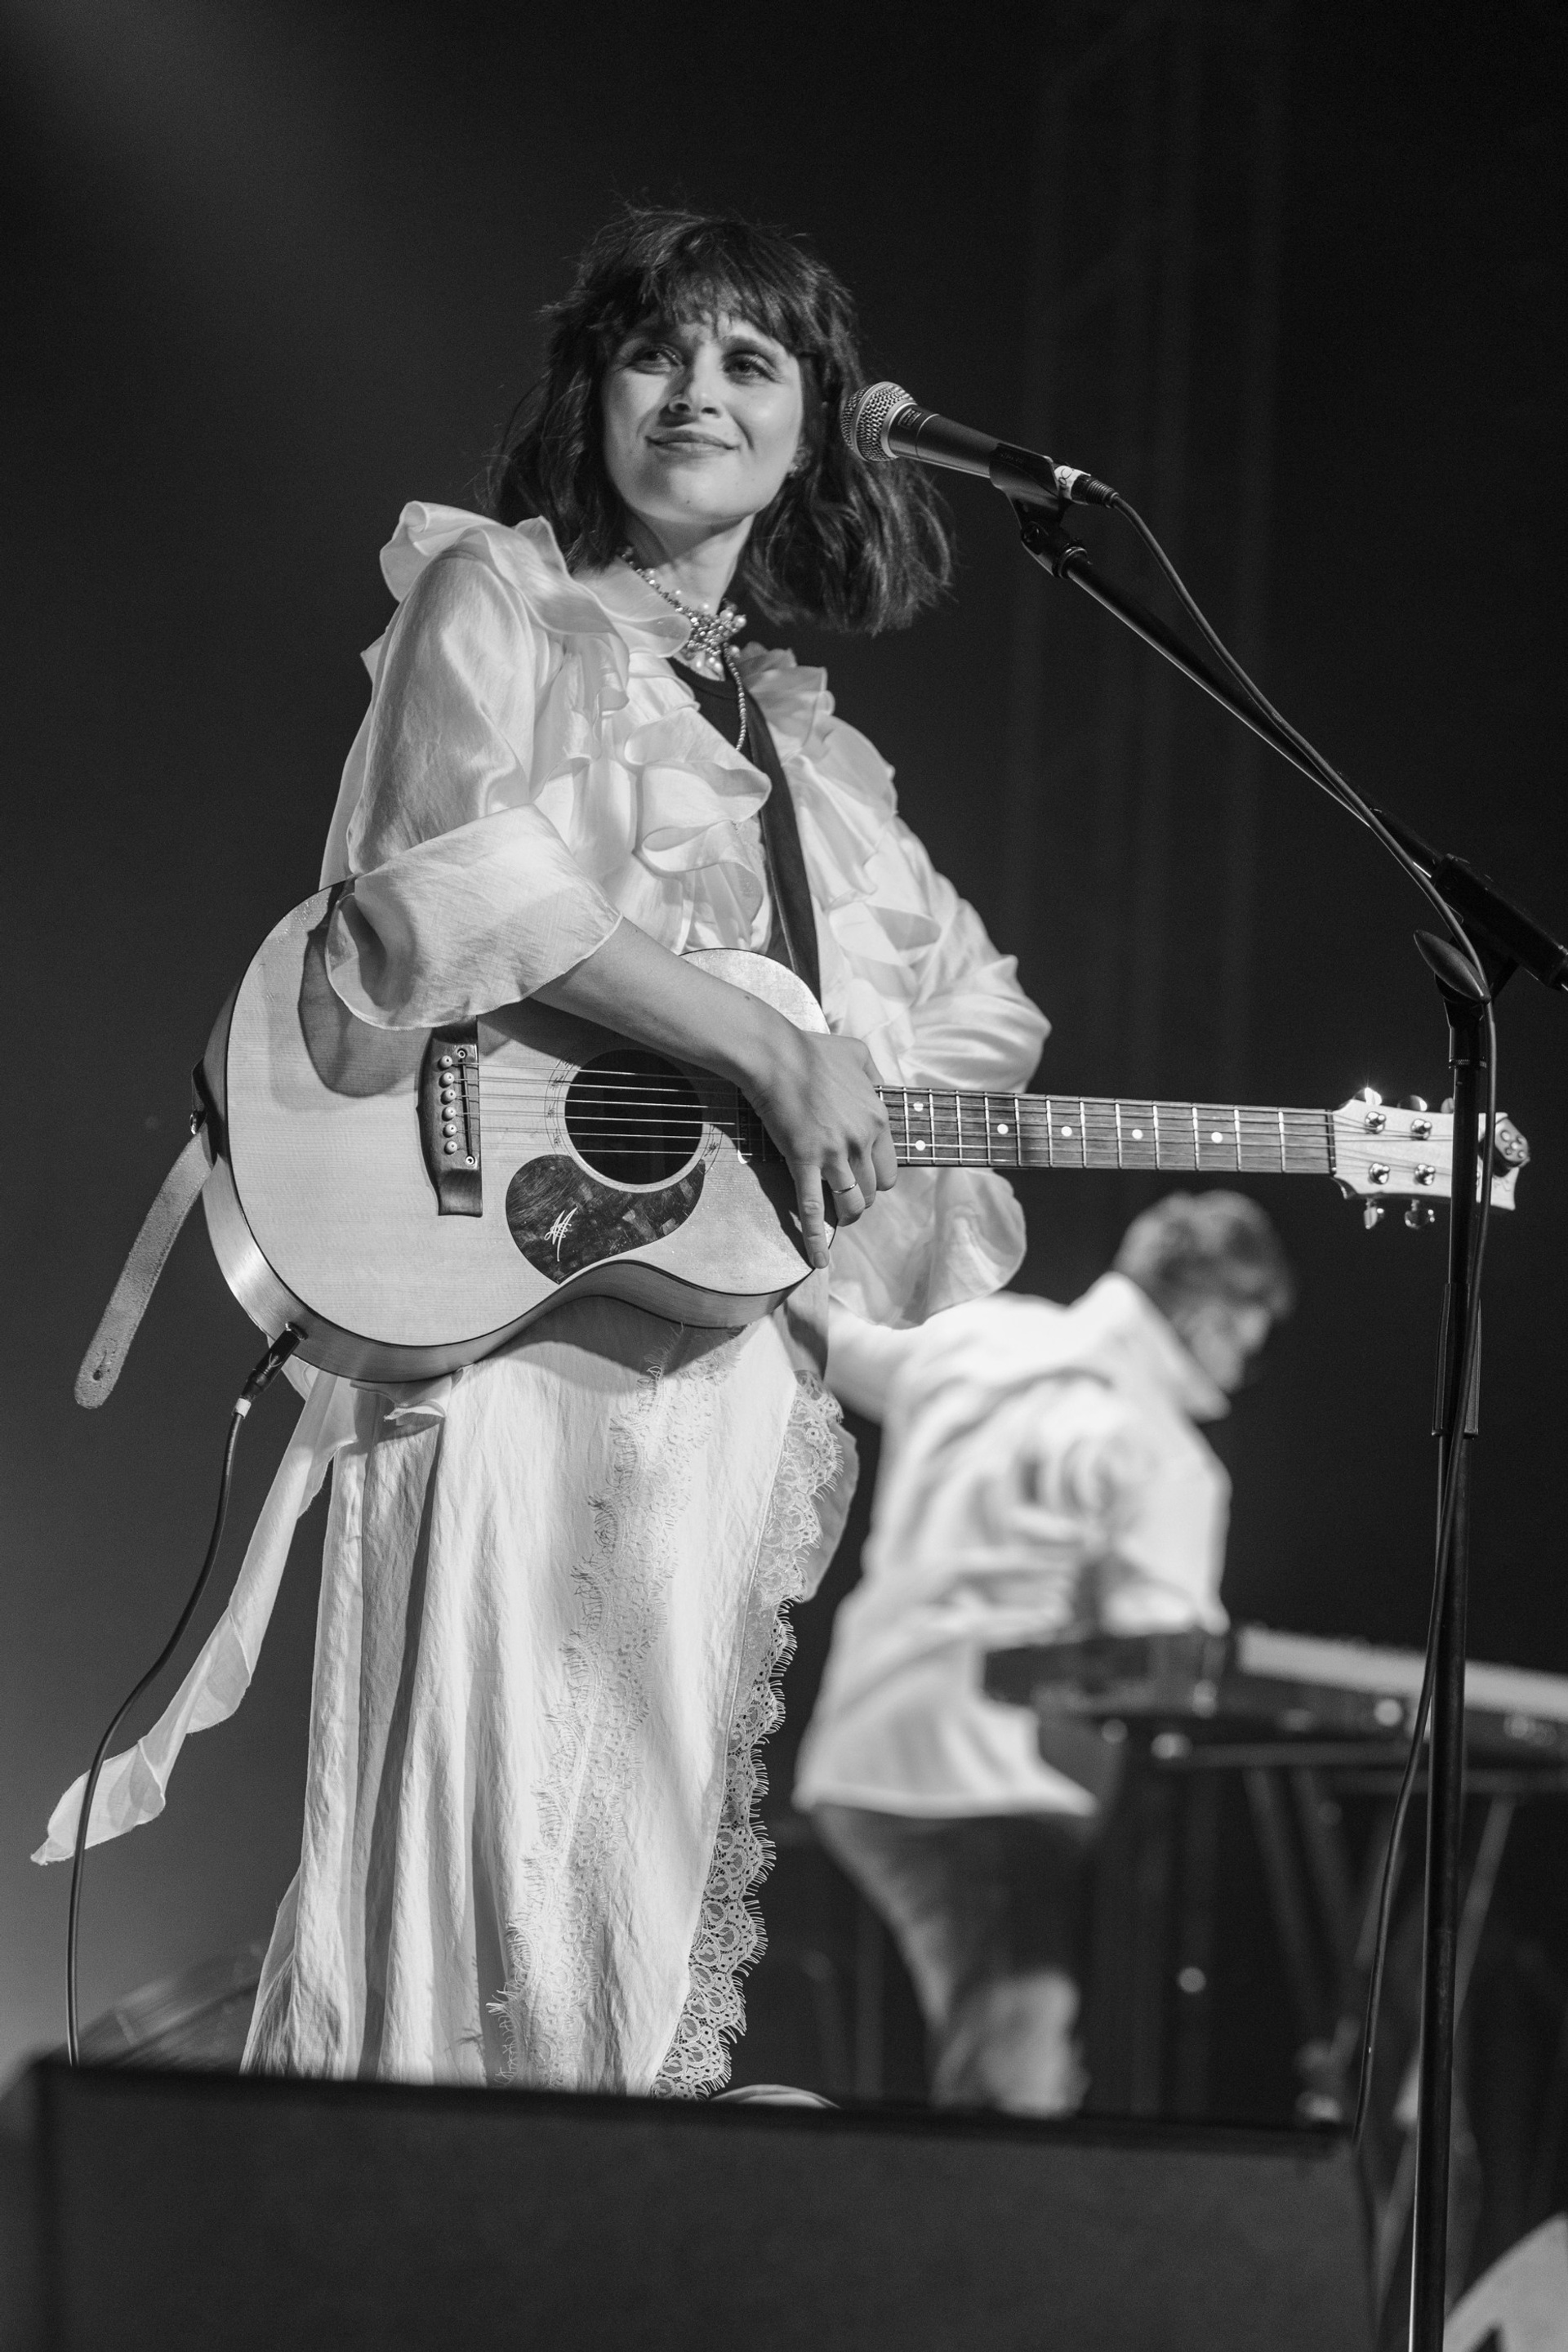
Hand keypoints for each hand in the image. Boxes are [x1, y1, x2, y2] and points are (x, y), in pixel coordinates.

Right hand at [742, 1022, 896, 1270]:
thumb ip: (875, 1074)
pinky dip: (816, 1240)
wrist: (776, 1056)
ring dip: (846, 1216)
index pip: (889, 1170)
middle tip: (844, 1197)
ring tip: (836, 1218)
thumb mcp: (859, 1054)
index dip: (875, 1181)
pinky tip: (818, 1261)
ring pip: (852, 1205)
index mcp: (877, 1119)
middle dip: (860, 1198)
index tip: (861, 1180)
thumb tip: (879, 1088)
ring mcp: (834, 1155)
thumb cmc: (813, 1051)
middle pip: (872, 1191)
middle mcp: (862, 1141)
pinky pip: (813, 1210)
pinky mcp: (804, 1163)